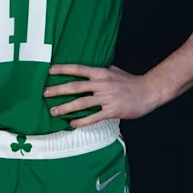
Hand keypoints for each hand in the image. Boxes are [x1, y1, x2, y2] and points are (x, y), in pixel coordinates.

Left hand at [43, 64, 160, 127]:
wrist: (149, 91)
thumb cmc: (130, 81)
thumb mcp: (114, 70)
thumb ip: (100, 70)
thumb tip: (87, 69)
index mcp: (101, 73)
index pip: (78, 69)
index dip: (63, 69)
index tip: (48, 71)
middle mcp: (102, 84)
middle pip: (76, 86)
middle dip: (58, 90)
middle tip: (44, 93)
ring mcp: (107, 97)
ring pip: (82, 102)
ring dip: (66, 107)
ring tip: (53, 111)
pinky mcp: (112, 110)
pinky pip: (94, 117)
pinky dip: (82, 121)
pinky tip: (72, 124)